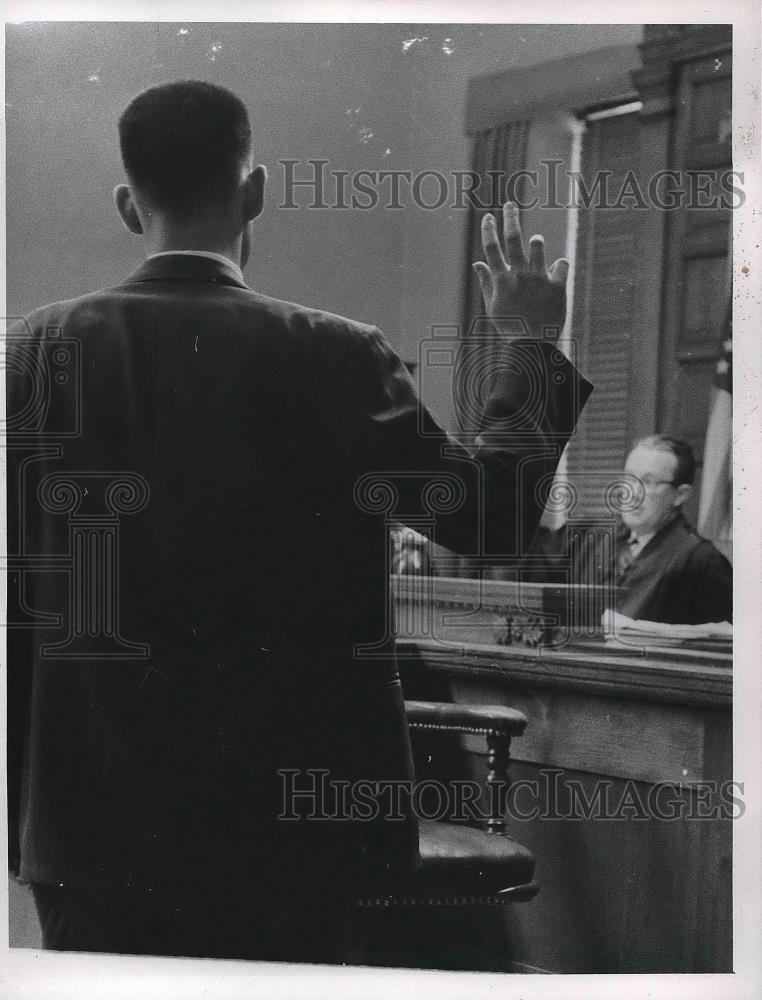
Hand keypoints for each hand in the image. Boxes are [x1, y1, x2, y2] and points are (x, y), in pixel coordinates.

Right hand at [472, 202, 568, 339]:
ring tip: (535, 242)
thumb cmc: (510, 327)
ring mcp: (539, 280)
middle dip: (510, 217)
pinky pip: (562, 264)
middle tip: (509, 204)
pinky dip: (560, 265)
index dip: (489, 229)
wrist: (532, 346)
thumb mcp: (493, 306)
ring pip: (538, 245)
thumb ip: (486, 282)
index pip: (491, 248)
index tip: (488, 216)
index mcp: (501, 280)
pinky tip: (558, 269)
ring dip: (536, 242)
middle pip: (513, 238)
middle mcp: (519, 275)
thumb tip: (477, 263)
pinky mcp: (557, 287)